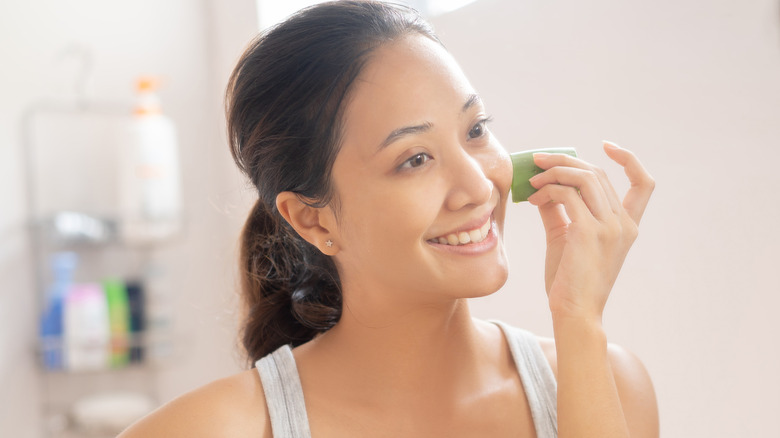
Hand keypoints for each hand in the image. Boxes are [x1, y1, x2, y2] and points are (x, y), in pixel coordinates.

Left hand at [526, 141, 653, 321]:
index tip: (607, 146)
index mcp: (627, 226)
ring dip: (555, 172)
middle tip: (540, 162)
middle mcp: (624, 224)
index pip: (644, 184)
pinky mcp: (588, 232)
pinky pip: (566, 194)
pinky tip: (532, 200)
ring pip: (584, 178)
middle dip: (566, 161)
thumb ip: (559, 210)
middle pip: (598, 174)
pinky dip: (547, 190)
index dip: (630, 160)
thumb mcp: (566, 237)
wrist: (573, 312)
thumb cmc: (569, 280)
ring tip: (533, 181)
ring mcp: (609, 227)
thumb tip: (544, 185)